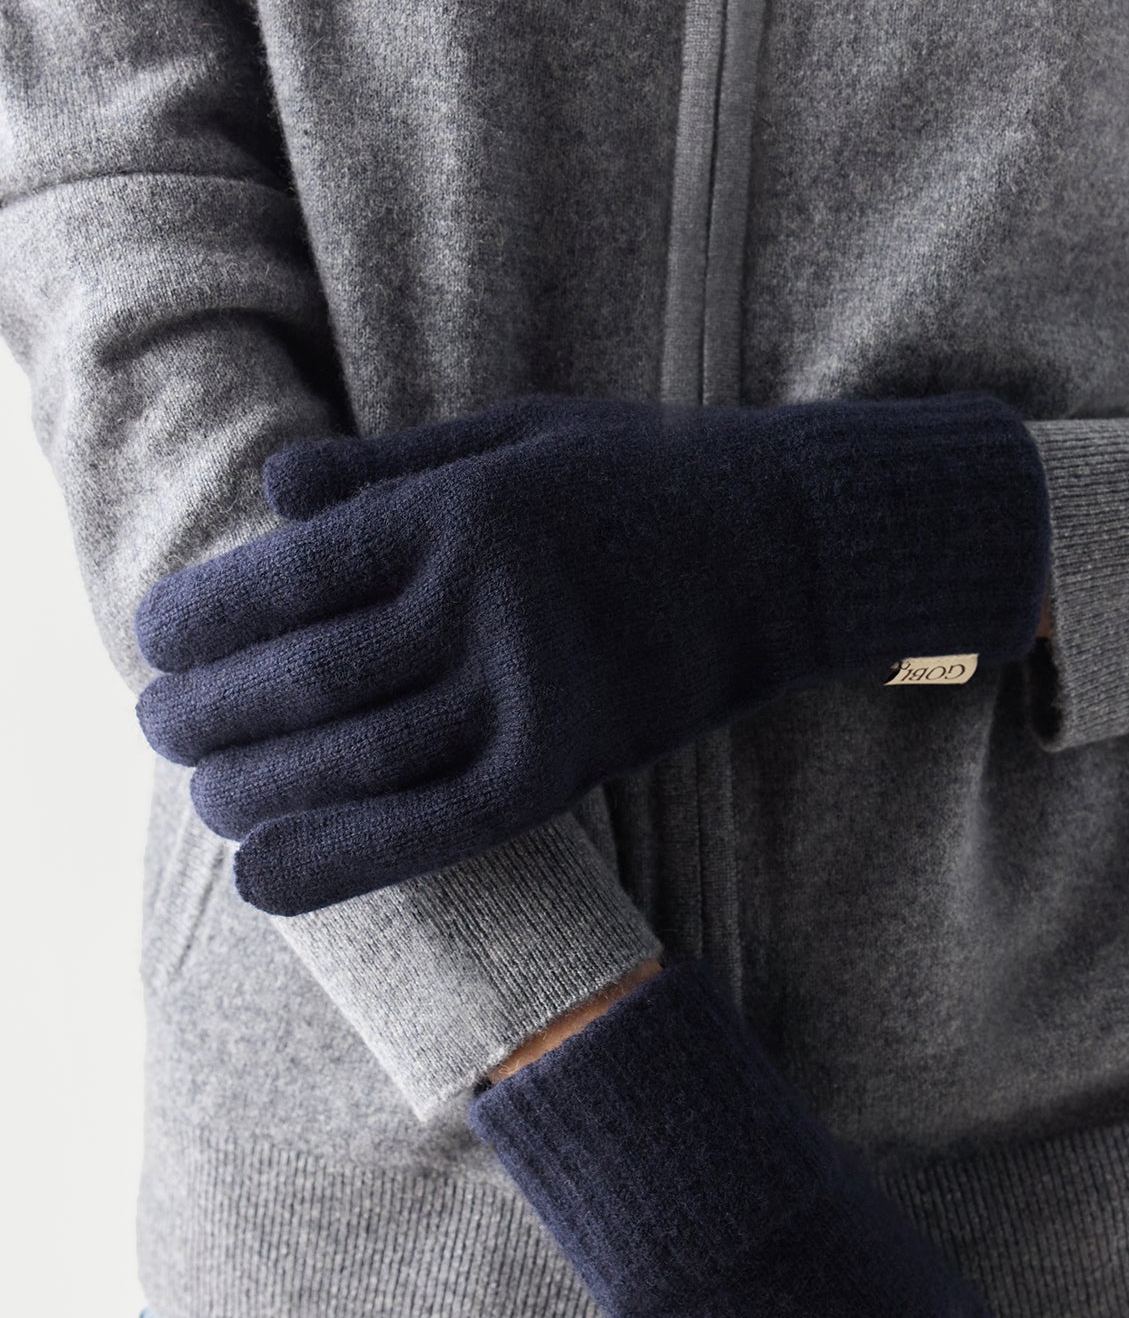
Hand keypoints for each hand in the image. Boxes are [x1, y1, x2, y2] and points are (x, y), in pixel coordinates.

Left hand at [132, 390, 1051, 914]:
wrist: (785, 546)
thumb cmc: (639, 481)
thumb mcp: (514, 436)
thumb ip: (389, 468)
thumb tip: (268, 496)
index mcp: (459, 508)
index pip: (289, 575)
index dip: (201, 617)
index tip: (154, 643)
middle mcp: (487, 599)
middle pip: (309, 674)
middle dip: (210, 712)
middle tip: (156, 730)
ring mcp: (533, 687)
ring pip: (362, 757)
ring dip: (259, 789)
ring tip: (204, 802)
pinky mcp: (571, 762)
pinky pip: (438, 827)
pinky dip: (344, 860)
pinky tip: (268, 882)